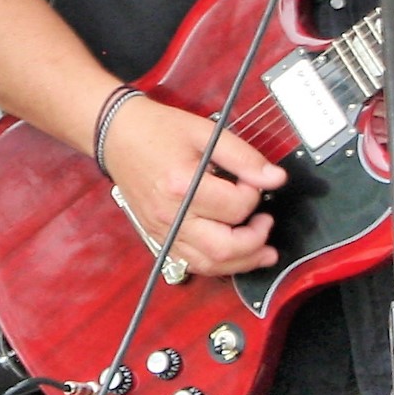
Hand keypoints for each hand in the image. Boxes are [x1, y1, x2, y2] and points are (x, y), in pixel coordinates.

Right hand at [99, 96, 285, 278]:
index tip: (253, 182)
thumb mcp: (206, 133)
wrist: (118, 135)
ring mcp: (162, 229)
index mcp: (183, 185)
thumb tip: (275, 178)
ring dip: (241, 261)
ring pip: (208, 264)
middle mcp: (170, 214)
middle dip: (256, 241)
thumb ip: (244, 158)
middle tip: (266, 223)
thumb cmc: (157, 130)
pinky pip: (190, 262)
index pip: (235, 207)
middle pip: (223, 248)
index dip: (254, 196)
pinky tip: (232, 254)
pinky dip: (216, 263)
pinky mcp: (158, 235)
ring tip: (261, 250)